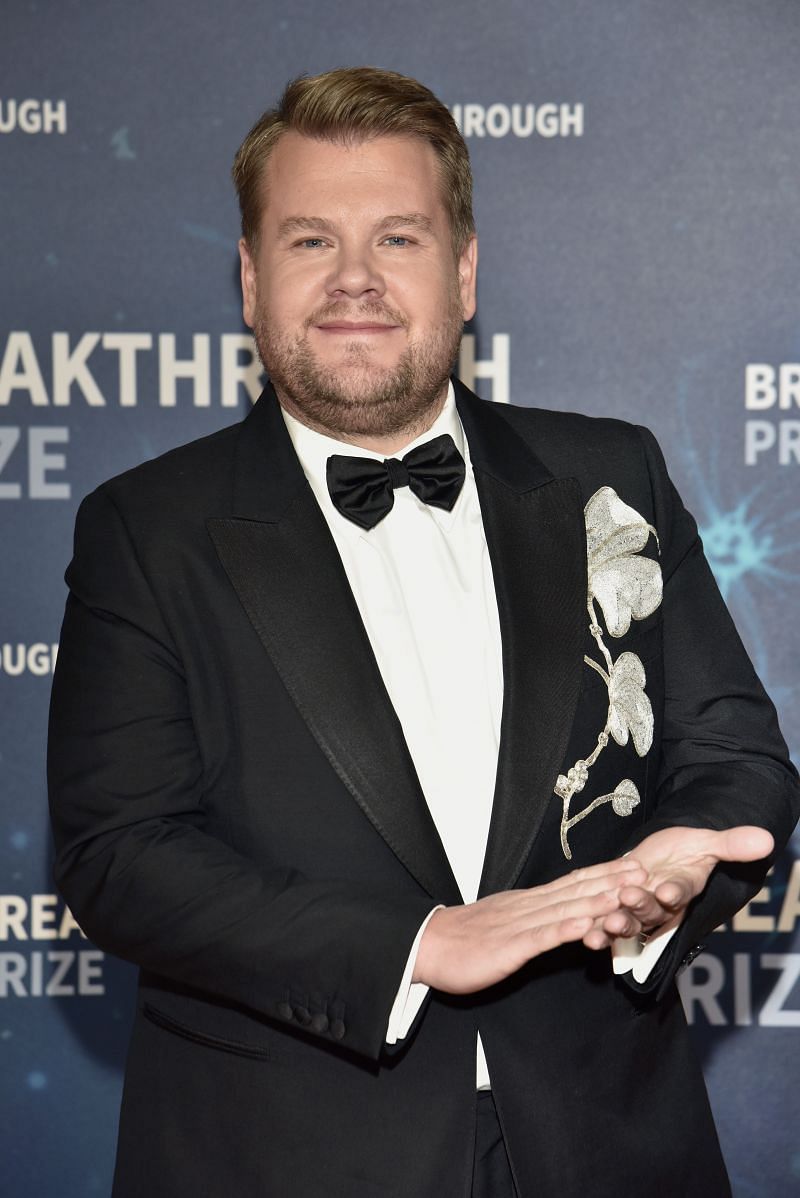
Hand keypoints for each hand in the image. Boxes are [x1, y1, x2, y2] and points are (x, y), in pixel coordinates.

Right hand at [413, 858, 646, 992]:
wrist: (427, 945)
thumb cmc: (464, 940)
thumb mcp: (504, 923)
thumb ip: (532, 919)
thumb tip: (560, 914)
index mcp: (527, 902)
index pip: (571, 883)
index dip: (603, 874)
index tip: (631, 866)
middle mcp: (527, 907)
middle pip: (575, 890)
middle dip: (611, 881)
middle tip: (643, 871)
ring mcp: (519, 925)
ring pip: (564, 909)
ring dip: (597, 900)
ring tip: (626, 892)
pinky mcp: (509, 947)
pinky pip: (541, 937)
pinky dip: (565, 928)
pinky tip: (586, 923)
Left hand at [583, 824, 773, 949]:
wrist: (660, 856)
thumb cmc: (685, 849)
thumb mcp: (706, 841)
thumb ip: (731, 844)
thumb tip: (767, 838)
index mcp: (682, 888)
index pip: (680, 892)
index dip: (674, 892)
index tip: (669, 891)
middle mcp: (661, 906)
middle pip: (651, 911)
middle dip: (640, 908)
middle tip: (629, 900)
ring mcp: (638, 911)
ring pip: (629, 922)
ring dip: (618, 924)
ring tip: (607, 923)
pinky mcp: (616, 910)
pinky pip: (607, 923)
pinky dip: (597, 930)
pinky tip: (586, 935)